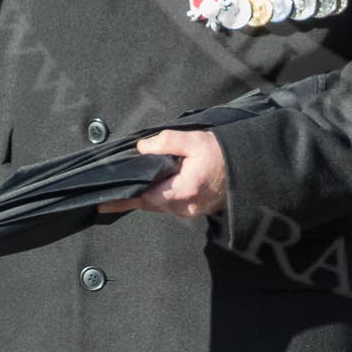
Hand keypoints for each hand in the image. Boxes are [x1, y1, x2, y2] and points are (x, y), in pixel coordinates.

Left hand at [96, 131, 228, 219]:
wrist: (249, 166)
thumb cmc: (223, 154)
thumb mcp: (194, 140)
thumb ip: (166, 142)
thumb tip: (142, 148)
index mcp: (182, 191)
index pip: (144, 198)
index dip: (123, 200)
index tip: (102, 205)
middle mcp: (185, 207)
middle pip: (151, 202)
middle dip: (138, 192)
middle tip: (121, 186)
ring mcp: (191, 211)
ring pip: (161, 204)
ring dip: (152, 193)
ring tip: (146, 178)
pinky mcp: (197, 209)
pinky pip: (173, 204)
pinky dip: (165, 194)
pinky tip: (165, 181)